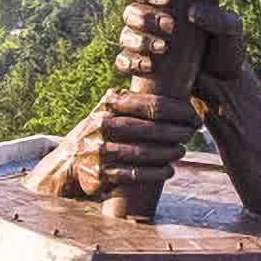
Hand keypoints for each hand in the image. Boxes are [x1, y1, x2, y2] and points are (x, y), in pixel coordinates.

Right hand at [26, 86, 199, 201]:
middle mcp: (100, 127)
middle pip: (147, 129)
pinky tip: (169, 170)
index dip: (176, 110)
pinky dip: (155, 173)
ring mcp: (98, 151)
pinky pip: (133, 174)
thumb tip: (163, 87)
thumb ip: (127, 100)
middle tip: (191, 133)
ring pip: (141, 152)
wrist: (68, 162)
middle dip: (175, 131)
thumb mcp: (106, 112)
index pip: (149, 105)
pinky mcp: (99, 174)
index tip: (193, 115)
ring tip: (181, 151)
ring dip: (167, 153)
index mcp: (107, 107)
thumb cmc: (99, 134)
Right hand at [114, 0, 247, 88]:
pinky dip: (132, 62)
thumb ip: (220, 18)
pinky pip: (123, 62)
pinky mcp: (142, 69)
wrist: (224, 85)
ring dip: (140, 40)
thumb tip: (192, 12)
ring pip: (125, 36)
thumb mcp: (231, 31)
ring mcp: (143, 47)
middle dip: (147, 18)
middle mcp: (149, 24)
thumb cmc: (226, 51)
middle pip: (130, 13)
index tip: (168, 0)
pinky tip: (151, 65)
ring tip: (164, 48)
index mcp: (164, 7)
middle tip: (171, 25)